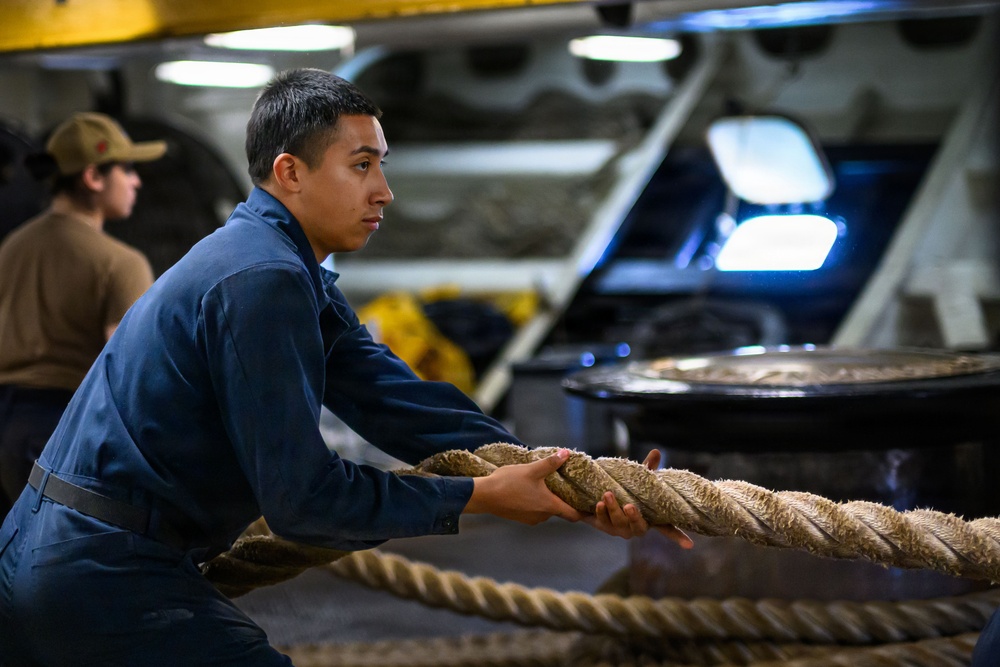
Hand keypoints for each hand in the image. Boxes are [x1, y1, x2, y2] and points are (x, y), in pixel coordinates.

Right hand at [464, 448, 584, 524]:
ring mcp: (530, 519)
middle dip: (563, 501)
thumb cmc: (509, 483)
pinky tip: (529, 491)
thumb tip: (566, 453)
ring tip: (545, 486)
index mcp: (549, 505)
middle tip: (566, 488)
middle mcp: (542, 516)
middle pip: (559, 511)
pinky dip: (535, 503)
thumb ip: (550, 463)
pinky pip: (534, 512)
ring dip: (547, 501)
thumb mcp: (532, 470)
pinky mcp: (520, 518)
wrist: (484, 496)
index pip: (573, 515)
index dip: (582, 511)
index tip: (587, 505)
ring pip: (546, 511)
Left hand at [583, 449, 693, 547]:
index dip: (678, 537)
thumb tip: (656, 452)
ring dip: (614, 510)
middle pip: (639, 527)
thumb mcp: (638, 479)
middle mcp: (636, 526)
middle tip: (629, 506)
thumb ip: (647, 469)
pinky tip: (598, 504)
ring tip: (607, 495)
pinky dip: (601, 513)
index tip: (690, 545)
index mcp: (650, 518)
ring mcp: (620, 529)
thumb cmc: (625, 488)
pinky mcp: (604, 526)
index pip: (667, 529)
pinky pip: (602, 522)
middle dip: (634, 518)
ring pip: (618, 523)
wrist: (596, 494)